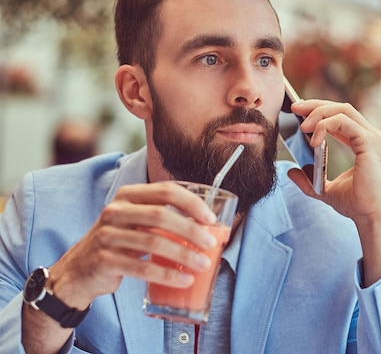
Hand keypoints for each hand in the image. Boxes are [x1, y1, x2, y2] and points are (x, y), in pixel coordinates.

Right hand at [47, 182, 217, 308]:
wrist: (78, 271)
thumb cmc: (119, 243)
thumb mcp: (137, 223)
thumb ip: (164, 219)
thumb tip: (210, 228)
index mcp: (128, 195)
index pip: (166, 191)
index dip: (192, 203)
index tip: (211, 219)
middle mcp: (115, 210)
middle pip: (161, 215)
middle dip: (191, 230)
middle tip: (211, 244)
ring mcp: (107, 235)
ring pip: (153, 241)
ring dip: (183, 255)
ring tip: (202, 264)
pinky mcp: (104, 260)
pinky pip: (141, 267)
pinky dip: (167, 274)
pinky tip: (183, 280)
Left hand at [288, 100, 380, 223]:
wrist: (372, 217)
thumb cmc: (357, 204)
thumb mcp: (325, 190)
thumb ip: (309, 180)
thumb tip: (291, 171)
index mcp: (364, 142)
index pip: (341, 116)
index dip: (320, 110)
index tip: (299, 111)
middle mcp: (371, 136)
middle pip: (342, 107)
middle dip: (316, 104)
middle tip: (295, 107)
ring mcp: (372, 137)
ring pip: (343, 110)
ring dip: (319, 113)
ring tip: (302, 127)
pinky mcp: (370, 142)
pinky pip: (343, 122)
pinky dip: (325, 126)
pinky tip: (314, 140)